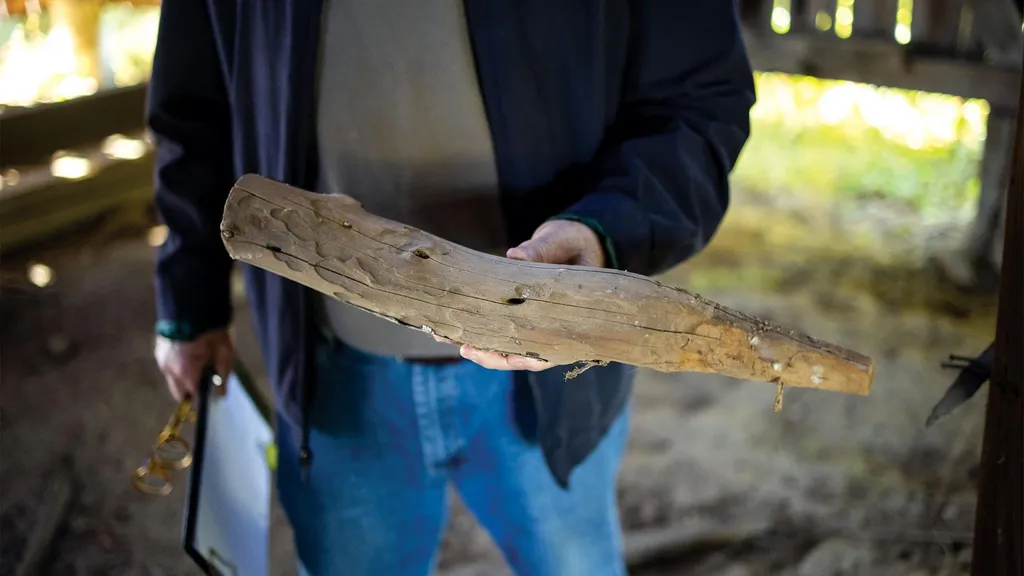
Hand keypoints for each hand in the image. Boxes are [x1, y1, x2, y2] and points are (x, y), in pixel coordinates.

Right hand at [155, 328, 233, 400]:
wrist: (193, 303)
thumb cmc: (212, 330)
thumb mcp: (224, 353)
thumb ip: (222, 376)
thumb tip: (220, 395)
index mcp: (185, 373)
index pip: (193, 396)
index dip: (203, 396)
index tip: (211, 393)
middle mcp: (169, 369)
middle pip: (179, 391)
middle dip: (191, 388)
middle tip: (205, 378)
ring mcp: (161, 359)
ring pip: (172, 378)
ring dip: (184, 375)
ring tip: (199, 360)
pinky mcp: (159, 349)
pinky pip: (169, 365)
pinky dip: (178, 364)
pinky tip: (190, 351)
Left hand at [453, 219, 603, 370]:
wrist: (573, 241)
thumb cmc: (573, 245)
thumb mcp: (561, 245)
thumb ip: (541, 251)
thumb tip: (515, 256)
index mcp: (567, 321)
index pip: (544, 354)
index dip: (521, 359)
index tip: (500, 357)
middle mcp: (547, 328)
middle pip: (517, 354)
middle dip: (489, 354)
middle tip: (465, 348)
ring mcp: (529, 321)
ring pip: (503, 342)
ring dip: (476, 341)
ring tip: (446, 337)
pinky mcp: (515, 310)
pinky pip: (496, 323)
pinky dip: (476, 324)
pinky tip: (452, 323)